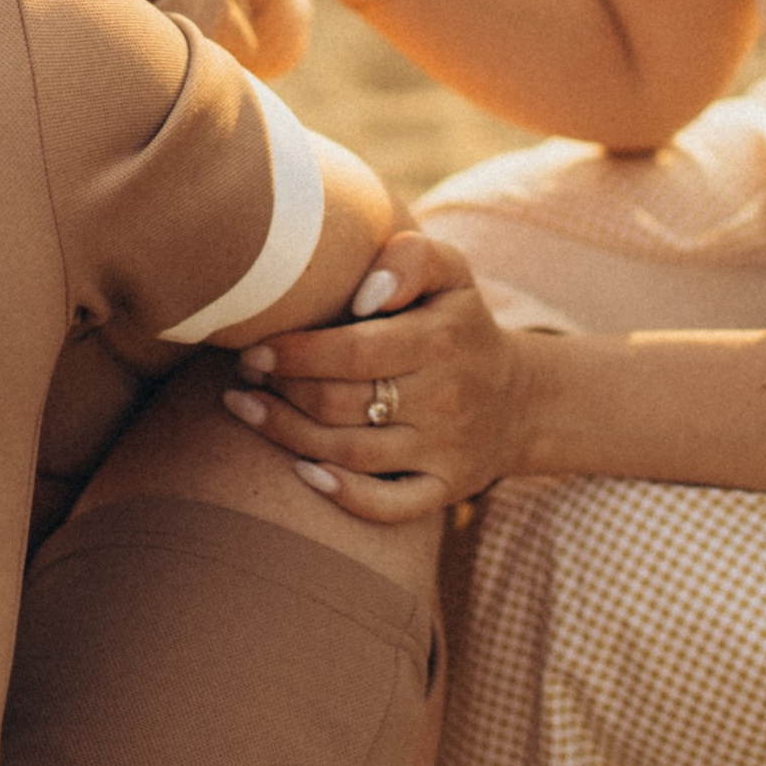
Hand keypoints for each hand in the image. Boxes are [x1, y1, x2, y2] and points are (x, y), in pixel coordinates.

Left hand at [220, 231, 538, 524]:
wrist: (520, 400)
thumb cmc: (460, 326)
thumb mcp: (451, 273)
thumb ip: (410, 259)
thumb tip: (364, 291)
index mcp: (442, 339)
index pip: (355, 351)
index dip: (295, 353)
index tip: (254, 349)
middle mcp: (447, 398)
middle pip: (343, 403)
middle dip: (282, 391)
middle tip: (245, 377)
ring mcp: (446, 449)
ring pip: (352, 453)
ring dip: (288, 435)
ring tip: (246, 410)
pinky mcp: (445, 489)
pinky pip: (390, 506)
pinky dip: (344, 496)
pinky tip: (303, 475)